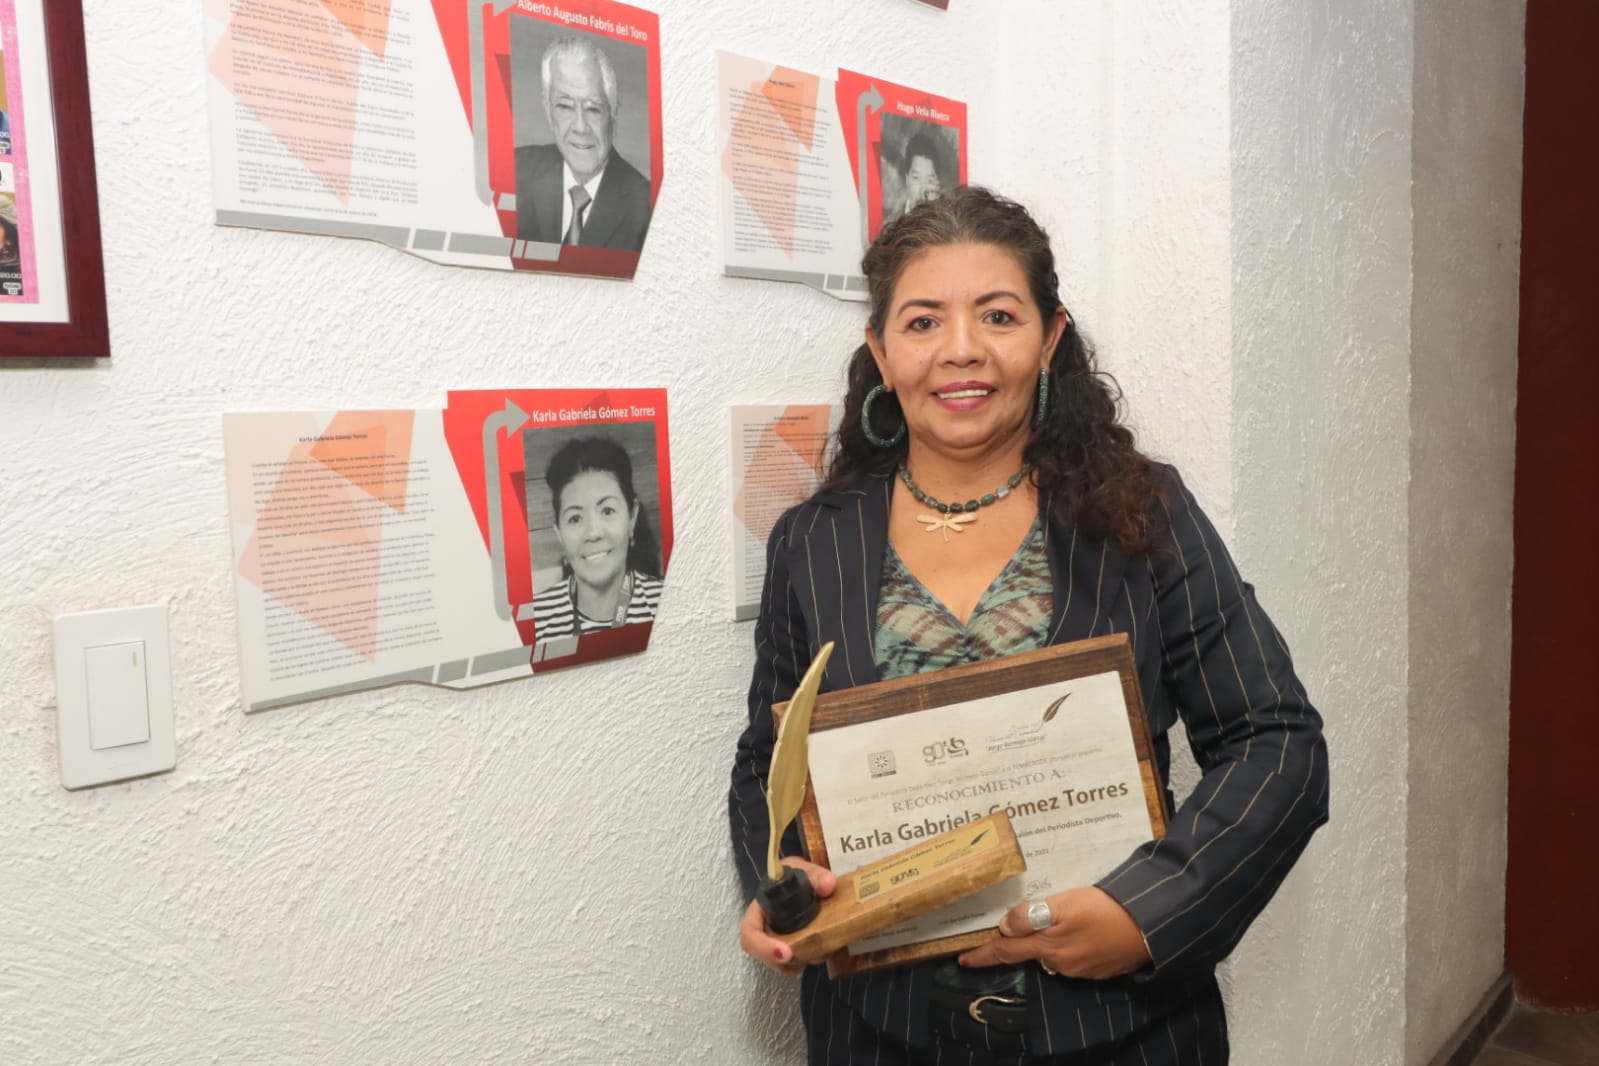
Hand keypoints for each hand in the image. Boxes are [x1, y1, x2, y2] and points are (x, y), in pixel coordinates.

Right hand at [739, 858, 836, 976]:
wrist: (809, 883)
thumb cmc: (796, 876)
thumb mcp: (803, 870)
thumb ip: (816, 875)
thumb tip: (828, 885)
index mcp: (759, 911)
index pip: (750, 935)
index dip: (763, 948)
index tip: (785, 953)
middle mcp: (765, 931)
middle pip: (767, 956)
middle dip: (787, 962)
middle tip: (810, 957)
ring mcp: (780, 942)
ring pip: (785, 964)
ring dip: (804, 961)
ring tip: (823, 950)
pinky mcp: (796, 949)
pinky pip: (799, 962)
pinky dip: (812, 959)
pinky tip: (826, 949)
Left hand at [957, 887, 1150, 979]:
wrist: (1150, 928)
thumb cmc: (1105, 910)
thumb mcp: (1063, 905)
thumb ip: (1031, 917)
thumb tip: (1004, 927)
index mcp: (1048, 948)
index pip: (1007, 952)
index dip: (984, 954)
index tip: (963, 959)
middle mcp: (1061, 964)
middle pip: (1031, 951)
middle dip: (1022, 941)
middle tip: (1018, 924)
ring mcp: (1081, 969)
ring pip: (1054, 953)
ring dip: (1050, 939)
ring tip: (1065, 917)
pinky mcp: (1099, 968)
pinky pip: (1075, 955)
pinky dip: (1072, 942)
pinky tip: (1084, 928)